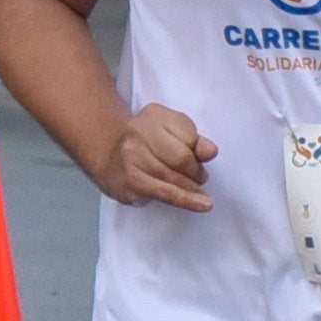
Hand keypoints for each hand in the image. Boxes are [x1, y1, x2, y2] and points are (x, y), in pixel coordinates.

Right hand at [94, 104, 217, 211]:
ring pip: (174, 178)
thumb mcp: (172, 131)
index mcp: (154, 115)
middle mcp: (138, 132)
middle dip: (196, 172)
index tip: (199, 157)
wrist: (109, 157)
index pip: (188, 134)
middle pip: (181, 158)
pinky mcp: (130, 182)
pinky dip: (187, 201)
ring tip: (200, 194)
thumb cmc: (147, 144)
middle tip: (200, 178)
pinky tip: (202, 205)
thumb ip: (194, 140)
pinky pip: (165, 193)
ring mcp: (132, 157)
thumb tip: (210, 152)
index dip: (198, 150)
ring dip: (193, 188)